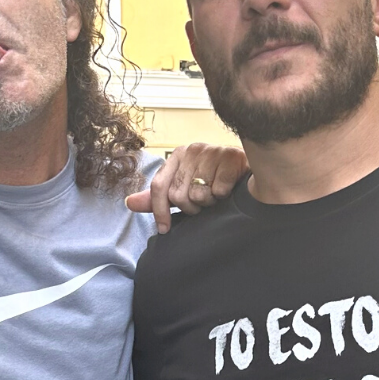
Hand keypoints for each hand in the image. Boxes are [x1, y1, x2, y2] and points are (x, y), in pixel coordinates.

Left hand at [125, 142, 246, 232]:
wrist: (249, 169)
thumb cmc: (213, 180)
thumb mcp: (184, 187)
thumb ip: (159, 197)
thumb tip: (129, 203)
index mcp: (177, 156)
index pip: (159, 186)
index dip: (159, 211)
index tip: (164, 229)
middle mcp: (191, 150)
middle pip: (178, 195)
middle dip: (191, 208)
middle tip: (203, 204)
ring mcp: (211, 151)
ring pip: (198, 194)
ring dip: (208, 203)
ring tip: (216, 196)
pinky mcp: (230, 157)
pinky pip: (218, 190)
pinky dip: (223, 196)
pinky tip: (228, 190)